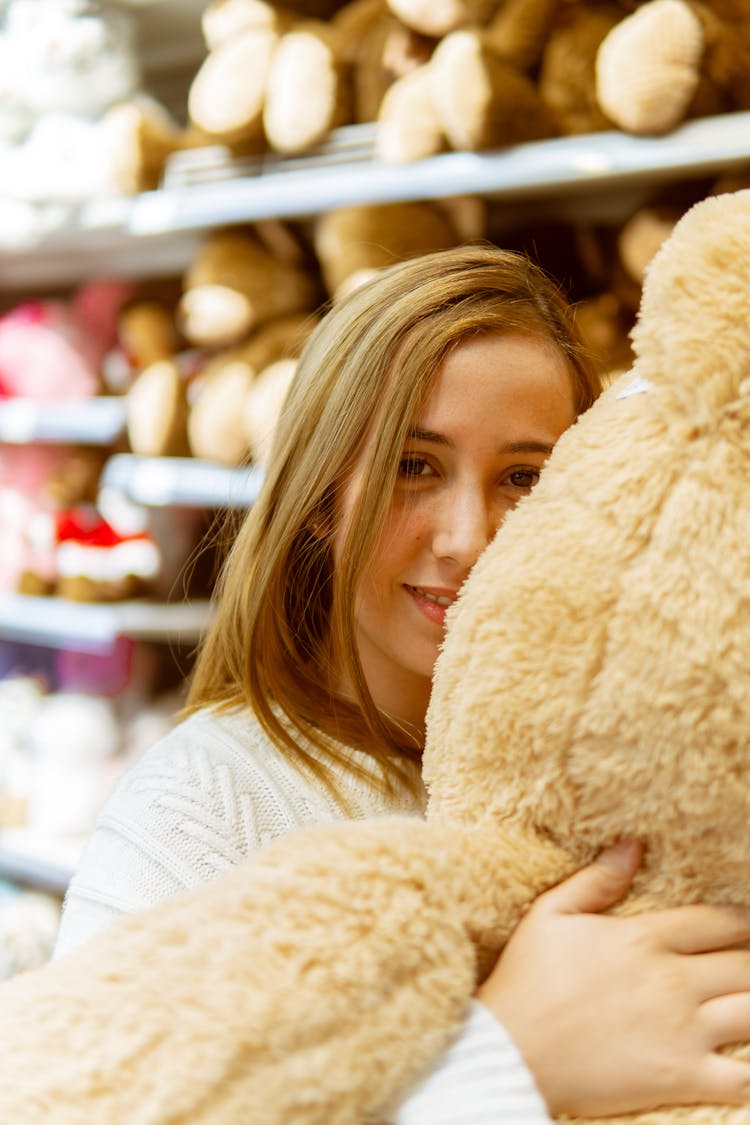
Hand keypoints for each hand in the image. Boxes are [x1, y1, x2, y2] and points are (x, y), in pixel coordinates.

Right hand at [477, 840, 749, 1116]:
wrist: (510, 1050)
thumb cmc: (525, 981)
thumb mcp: (550, 914)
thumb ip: (596, 880)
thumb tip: (631, 844)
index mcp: (644, 938)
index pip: (718, 920)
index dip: (745, 920)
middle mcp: (672, 979)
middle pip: (746, 965)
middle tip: (749, 962)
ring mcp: (682, 1029)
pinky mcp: (681, 1076)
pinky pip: (742, 1078)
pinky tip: (747, 1061)